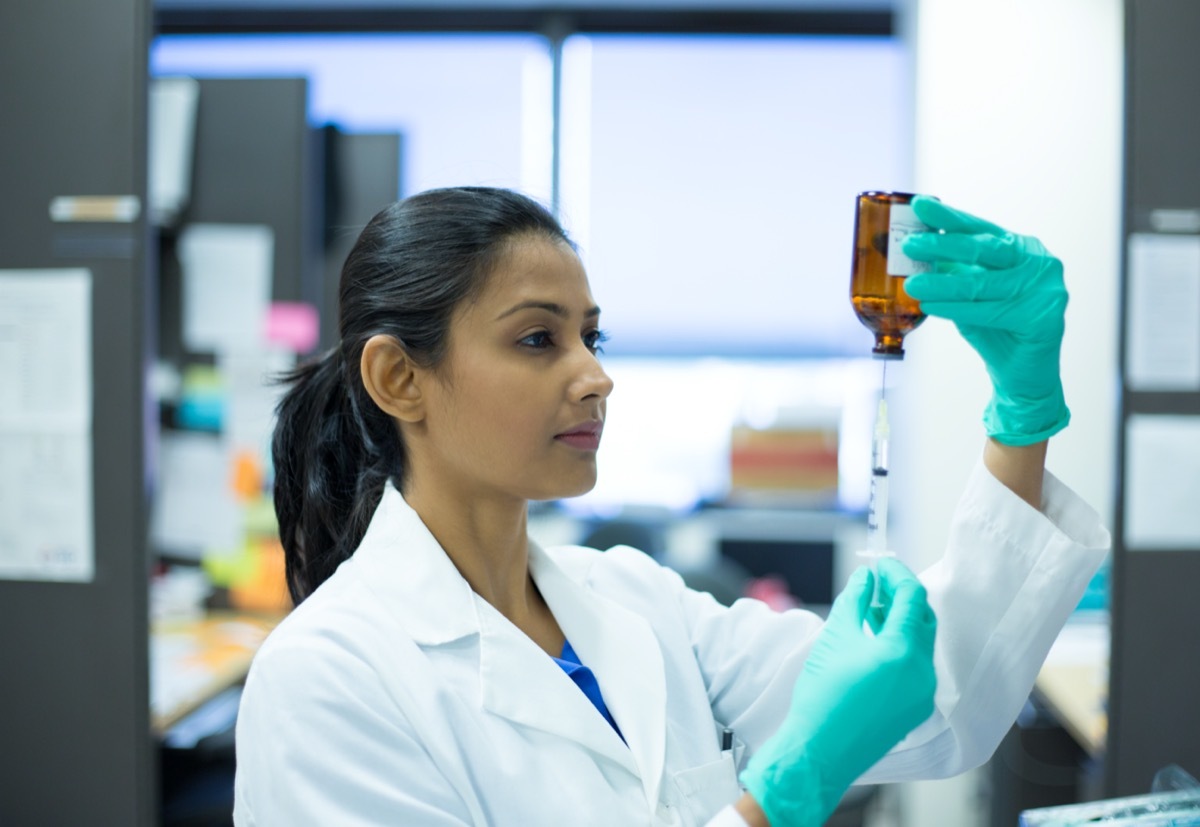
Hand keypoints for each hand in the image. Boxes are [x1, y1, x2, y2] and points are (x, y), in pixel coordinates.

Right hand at [739, 559, 936, 826]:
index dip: (896, 573)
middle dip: (901, 596)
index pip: (911, 596)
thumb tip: (866, 577)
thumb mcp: (835, 637)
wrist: (819, 751)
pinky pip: (916, 668)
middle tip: (877, 584)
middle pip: (923, 618)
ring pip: (920, 644)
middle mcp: (921, 672)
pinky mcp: (916, 709)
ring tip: (871, 612)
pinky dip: (901, 648)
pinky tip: (875, 645)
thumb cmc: (822, 695)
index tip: (880, 563)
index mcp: (902, 651)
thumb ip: (855, 600)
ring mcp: (922, 693)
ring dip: (901, 622)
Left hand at [902, 197, 1069, 445]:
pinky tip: (931, 305)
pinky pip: (990, 311)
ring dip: (942, 283)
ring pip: (982, 284)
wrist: (1020, 374)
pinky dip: (957, 309)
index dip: (948, 217)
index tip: (918, 206)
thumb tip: (914, 251)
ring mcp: (1046, 288)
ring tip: (913, 282)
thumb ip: (953, 271)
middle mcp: (1038, 262)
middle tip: (910, 243)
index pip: (980, 229)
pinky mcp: (1045, 317)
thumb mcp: (970, 293)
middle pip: (983, 249)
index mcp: (1020, 249)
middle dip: (942, 245)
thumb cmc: (995, 329)